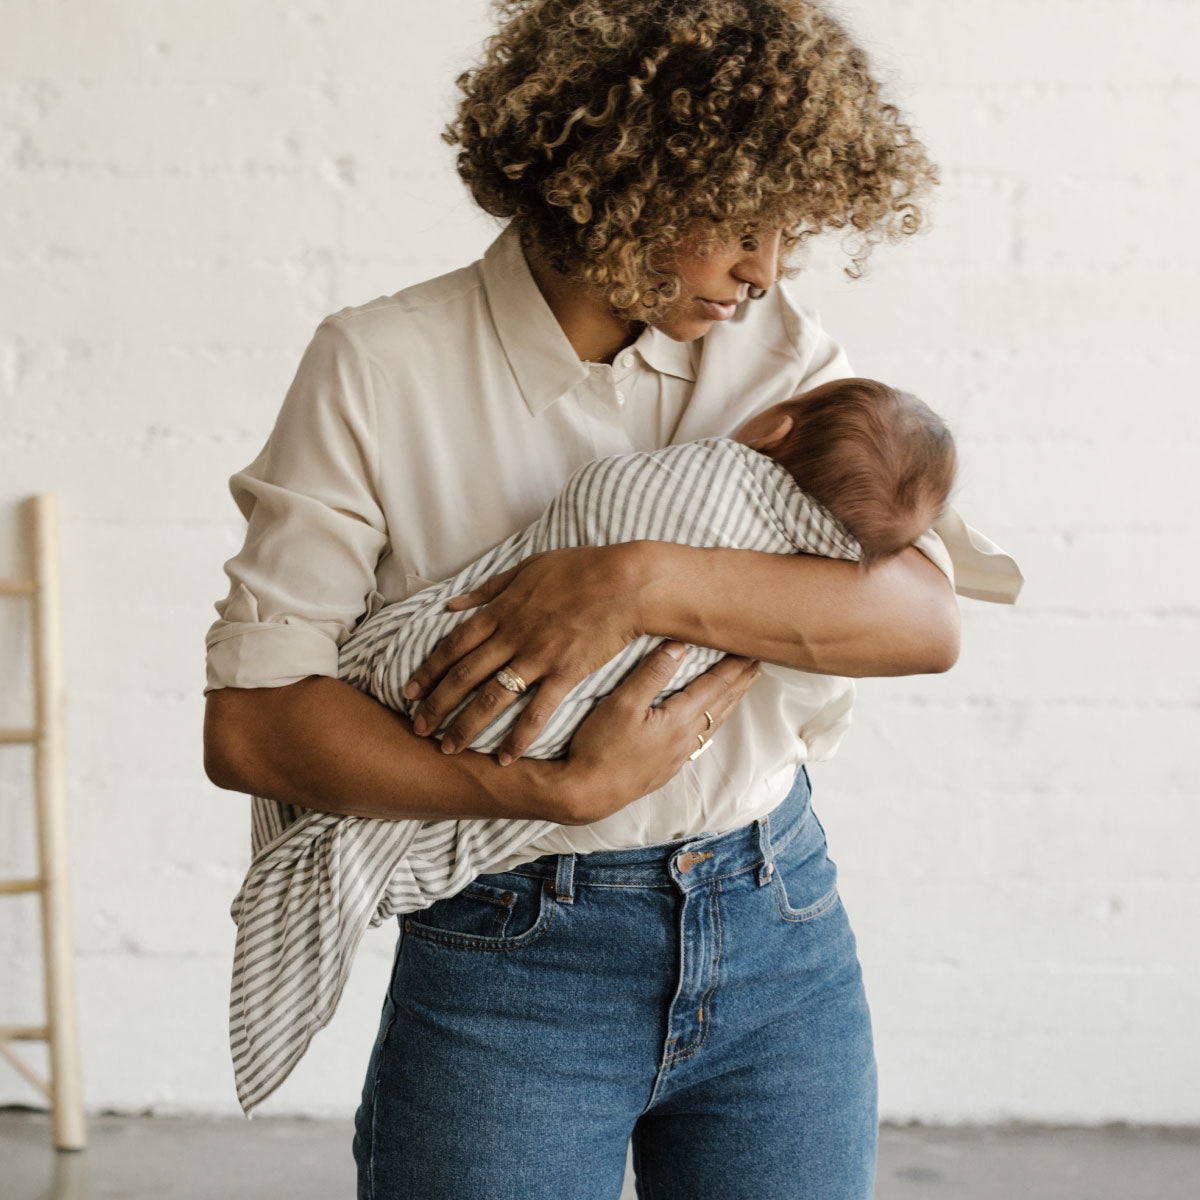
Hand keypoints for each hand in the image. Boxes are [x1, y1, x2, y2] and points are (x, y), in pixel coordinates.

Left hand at [405, 544, 646, 761]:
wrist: (626, 582)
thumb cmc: (580, 568)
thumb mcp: (527, 568)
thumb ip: (488, 588)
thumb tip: (453, 603)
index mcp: (501, 611)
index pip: (453, 646)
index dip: (428, 671)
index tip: (409, 693)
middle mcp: (512, 637)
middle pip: (464, 676)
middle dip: (437, 705)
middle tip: (417, 729)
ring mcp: (538, 657)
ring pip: (492, 698)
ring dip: (466, 726)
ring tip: (449, 748)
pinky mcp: (566, 673)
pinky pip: (537, 711)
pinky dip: (519, 736)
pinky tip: (505, 758)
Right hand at [551, 640, 761, 825]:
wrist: (586, 794)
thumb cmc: (599, 747)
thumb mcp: (622, 703)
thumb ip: (652, 674)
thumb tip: (679, 646)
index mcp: (678, 720)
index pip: (715, 686)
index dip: (733, 667)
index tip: (750, 650)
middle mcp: (684, 739)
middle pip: (720, 705)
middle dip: (739, 682)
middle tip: (757, 664)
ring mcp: (676, 757)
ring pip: (712, 724)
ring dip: (728, 703)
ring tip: (739, 690)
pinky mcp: (664, 769)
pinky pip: (698, 740)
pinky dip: (710, 723)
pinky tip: (706, 726)